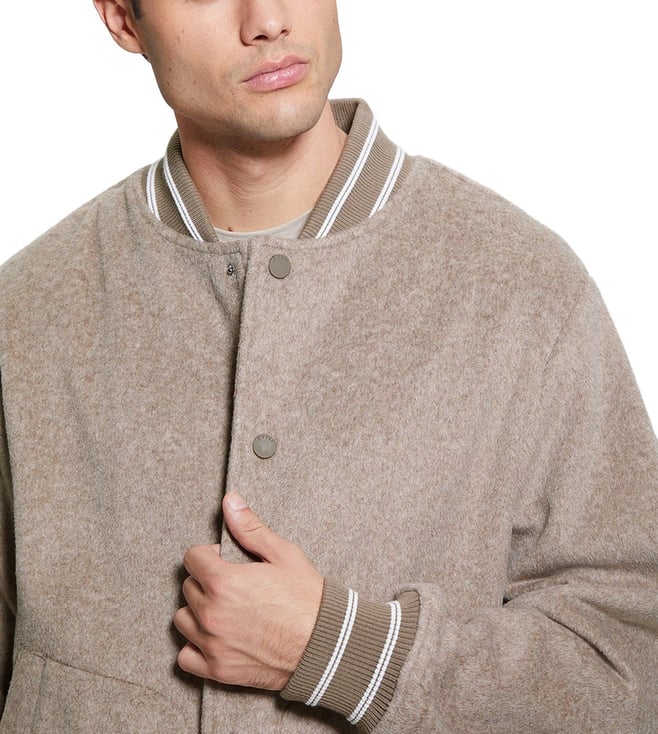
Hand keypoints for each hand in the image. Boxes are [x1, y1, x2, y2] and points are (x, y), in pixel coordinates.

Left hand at [173, 492, 323, 690]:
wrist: (325, 645)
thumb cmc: (307, 598)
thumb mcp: (282, 554)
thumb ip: (250, 528)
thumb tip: (230, 501)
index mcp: (224, 582)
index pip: (192, 558)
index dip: (210, 554)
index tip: (225, 559)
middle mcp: (212, 614)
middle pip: (188, 587)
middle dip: (206, 580)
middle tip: (231, 582)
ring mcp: (213, 644)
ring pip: (183, 619)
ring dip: (197, 610)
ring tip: (223, 607)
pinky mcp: (218, 670)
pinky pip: (186, 656)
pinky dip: (195, 645)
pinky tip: (215, 636)